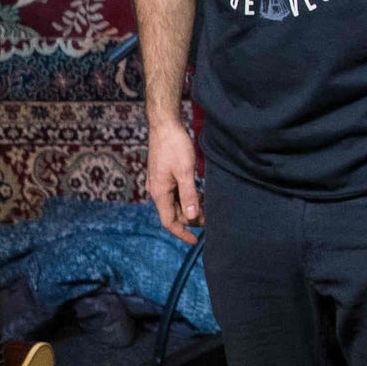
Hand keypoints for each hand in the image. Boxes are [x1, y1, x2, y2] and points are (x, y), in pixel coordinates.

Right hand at [146, 119, 201, 243]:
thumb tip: (191, 217)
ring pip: (175, 203)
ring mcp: (160, 182)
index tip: (195, 240)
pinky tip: (199, 196)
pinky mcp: (164, 175)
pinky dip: (187, 198)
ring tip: (207, 210)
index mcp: (159, 192)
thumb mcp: (185, 172)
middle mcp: (157, 190)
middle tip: (209, 221)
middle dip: (189, 220)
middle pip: (173, 213)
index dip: (182, 233)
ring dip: (189, 209)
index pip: (169, 221)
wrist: (164, 125)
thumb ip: (189, 195)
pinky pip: (175, 193)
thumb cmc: (174, 146)